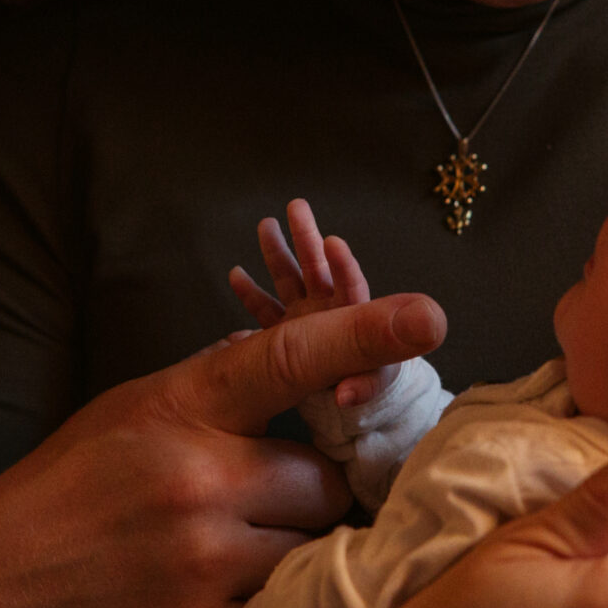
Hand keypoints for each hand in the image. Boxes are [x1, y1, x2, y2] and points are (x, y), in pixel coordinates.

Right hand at [0, 293, 447, 607]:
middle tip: (265, 506)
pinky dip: (262, 607)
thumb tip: (303, 364)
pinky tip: (212, 599)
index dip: (362, 332)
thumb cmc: (64, 491)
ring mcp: (202, 563)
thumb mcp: (130, 412)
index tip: (428, 313)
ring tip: (229, 555)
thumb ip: (216, 394)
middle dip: (311, 496)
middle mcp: (197, 481)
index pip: (284, 358)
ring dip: (289, 554)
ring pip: (310, 552)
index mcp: (178, 410)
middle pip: (324, 482)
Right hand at [228, 198, 390, 408]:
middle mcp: (329, 313)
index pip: (350, 287)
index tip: (333, 243)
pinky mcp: (284, 333)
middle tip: (297, 206)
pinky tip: (236, 273)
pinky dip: (251, 292)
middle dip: (308, 240)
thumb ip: (364, 384)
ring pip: (290, 280)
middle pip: (320, 270)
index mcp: (353, 320)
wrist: (350, 402)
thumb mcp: (371, 384)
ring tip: (266, 224)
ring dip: (278, 254)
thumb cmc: (366, 387)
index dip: (343, 266)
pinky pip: (266, 308)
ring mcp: (304, 320)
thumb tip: (346, 395)